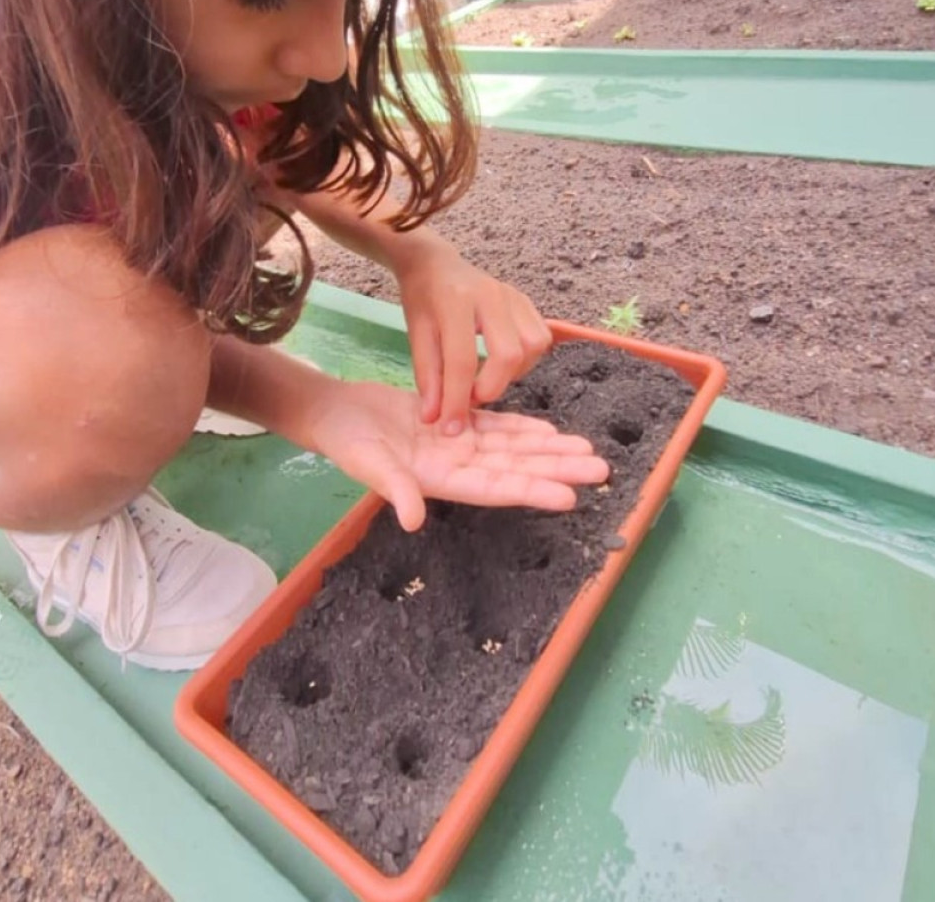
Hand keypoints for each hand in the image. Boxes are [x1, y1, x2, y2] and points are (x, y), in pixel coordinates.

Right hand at [302, 380, 607, 531]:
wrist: (334, 414)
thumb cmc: (347, 442)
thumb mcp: (368, 465)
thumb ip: (393, 490)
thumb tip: (411, 520)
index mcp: (441, 481)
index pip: (495, 489)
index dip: (532, 491)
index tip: (569, 497)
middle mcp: (457, 466)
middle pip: (516, 469)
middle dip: (557, 469)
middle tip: (600, 469)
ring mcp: (457, 445)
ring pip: (513, 448)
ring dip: (549, 450)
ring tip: (588, 450)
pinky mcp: (453, 422)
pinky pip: (495, 426)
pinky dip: (523, 429)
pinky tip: (550, 431)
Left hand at [393, 242, 551, 433]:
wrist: (436, 265)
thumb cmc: (423, 300)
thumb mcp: (416, 335)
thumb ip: (428, 376)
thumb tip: (435, 418)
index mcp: (456, 301)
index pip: (463, 359)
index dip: (458, 399)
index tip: (451, 427)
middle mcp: (492, 295)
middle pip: (509, 353)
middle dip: (492, 387)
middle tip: (470, 398)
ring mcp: (515, 296)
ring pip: (533, 347)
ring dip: (511, 374)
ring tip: (483, 378)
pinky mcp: (527, 301)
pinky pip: (540, 339)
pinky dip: (524, 360)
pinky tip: (500, 363)